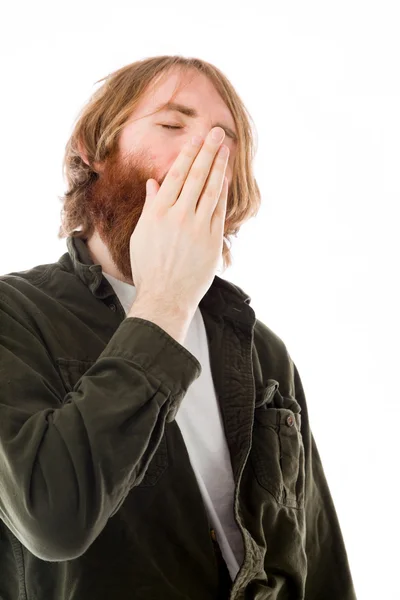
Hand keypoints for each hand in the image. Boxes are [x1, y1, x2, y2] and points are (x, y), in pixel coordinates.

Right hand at [129, 126, 228, 315]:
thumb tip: (154, 184)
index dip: (187, 155)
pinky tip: (225, 178)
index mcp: (157, 213)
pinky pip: (219, 210)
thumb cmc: (149, 268)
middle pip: (196, 176)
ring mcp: (197, 228)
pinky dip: (223, 192)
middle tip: (216, 132)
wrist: (165, 296)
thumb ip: (150, 207)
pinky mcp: (212, 240)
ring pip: (211, 189)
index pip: (176, 176)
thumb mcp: (141, 236)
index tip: (195, 139)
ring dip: (219, 166)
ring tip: (225, 149)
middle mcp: (178, 216)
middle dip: (207, 151)